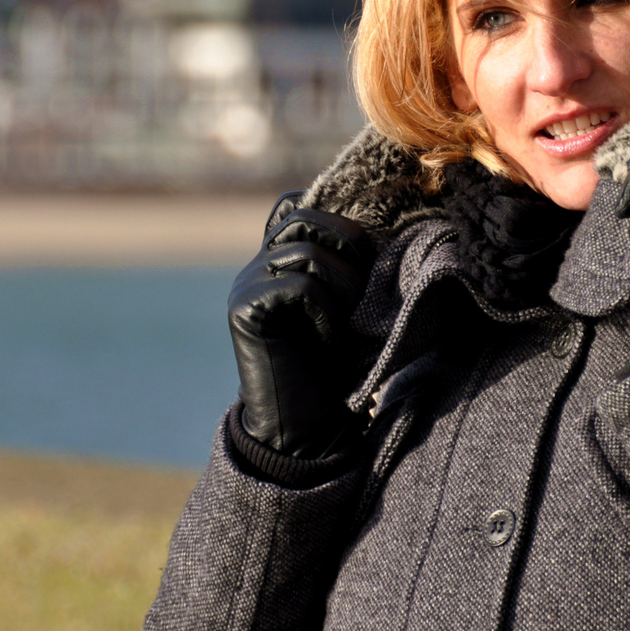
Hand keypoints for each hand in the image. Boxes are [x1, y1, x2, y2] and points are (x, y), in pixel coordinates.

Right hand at [228, 192, 375, 457]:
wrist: (308, 427)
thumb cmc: (337, 365)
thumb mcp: (350, 303)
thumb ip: (348, 263)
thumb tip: (384, 224)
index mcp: (278, 258)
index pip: (296, 204)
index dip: (335, 217)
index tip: (365, 253)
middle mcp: (256, 265)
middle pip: (305, 218)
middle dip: (349, 245)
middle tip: (367, 288)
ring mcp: (246, 285)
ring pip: (306, 251)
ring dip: (344, 285)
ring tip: (350, 322)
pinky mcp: (245, 310)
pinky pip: (299, 286)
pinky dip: (326, 312)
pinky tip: (329, 341)